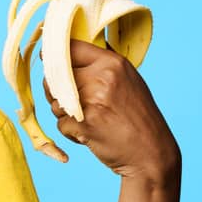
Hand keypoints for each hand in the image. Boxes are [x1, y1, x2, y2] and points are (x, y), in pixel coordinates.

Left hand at [43, 38, 179, 183]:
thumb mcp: (128, 81)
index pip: (71, 48)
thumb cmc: (138, 118)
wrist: (151, 152)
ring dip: (64, 115)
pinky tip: (90, 134)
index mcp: (113, 62)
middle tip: (75, 104)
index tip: (49, 62)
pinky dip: (71, 132)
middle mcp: (102, 77)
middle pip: (54, 77)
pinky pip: (60, 124)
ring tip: (89, 120)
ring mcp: (92, 99)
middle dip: (56, 92)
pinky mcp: (85, 123)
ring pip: (54, 102)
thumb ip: (101, 67)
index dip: (55, 58)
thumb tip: (69, 52)